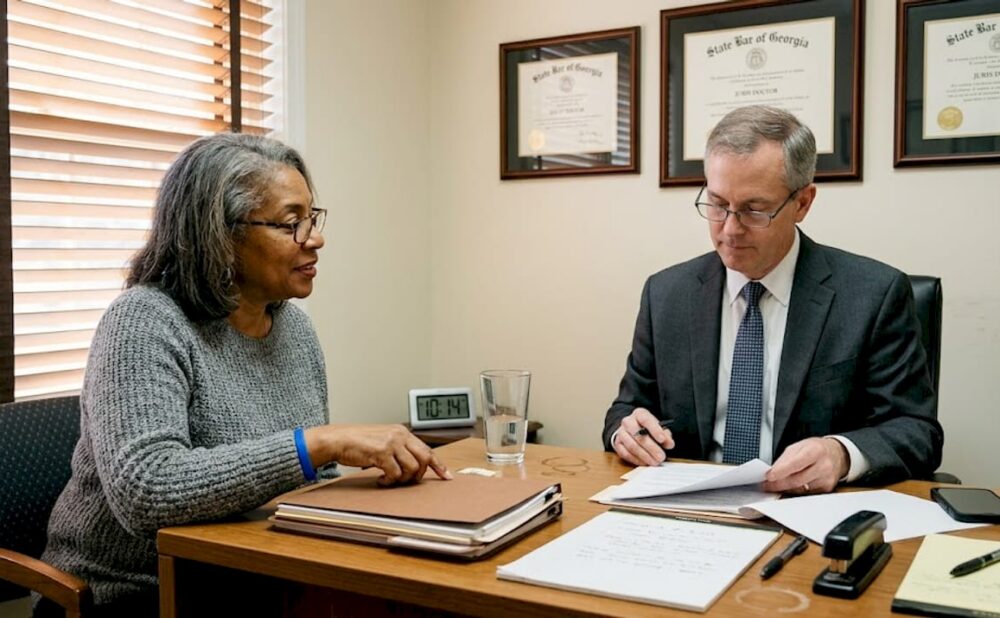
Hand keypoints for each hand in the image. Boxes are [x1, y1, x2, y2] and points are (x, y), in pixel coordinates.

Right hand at [304, 424, 451, 485]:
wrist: (339, 439)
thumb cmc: (359, 442)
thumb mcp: (384, 440)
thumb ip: (400, 448)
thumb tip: (414, 466)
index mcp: (402, 431)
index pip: (427, 449)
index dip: (439, 464)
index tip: (447, 476)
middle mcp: (400, 435)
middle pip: (424, 459)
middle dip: (419, 474)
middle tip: (408, 480)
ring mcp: (391, 443)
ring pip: (411, 468)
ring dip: (402, 479)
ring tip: (389, 479)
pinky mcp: (381, 453)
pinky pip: (395, 474)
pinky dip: (389, 481)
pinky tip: (380, 480)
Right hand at [612, 408, 674, 466]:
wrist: (632, 429)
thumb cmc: (648, 429)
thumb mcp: (659, 428)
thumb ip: (665, 435)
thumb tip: (669, 444)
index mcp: (639, 414)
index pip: (645, 419)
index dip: (655, 430)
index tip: (662, 440)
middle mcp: (628, 422)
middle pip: (638, 435)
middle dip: (651, 448)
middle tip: (661, 457)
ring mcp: (621, 433)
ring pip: (632, 446)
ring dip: (645, 456)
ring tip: (655, 462)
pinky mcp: (617, 444)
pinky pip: (626, 454)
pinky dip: (637, 460)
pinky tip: (646, 462)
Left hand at [762, 437, 848, 493]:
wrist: (837, 454)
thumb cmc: (815, 449)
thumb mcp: (798, 446)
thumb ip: (784, 459)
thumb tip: (772, 472)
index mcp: (815, 450)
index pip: (796, 463)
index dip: (781, 471)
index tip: (769, 476)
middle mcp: (823, 465)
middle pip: (797, 480)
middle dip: (779, 484)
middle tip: (766, 485)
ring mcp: (826, 479)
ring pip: (800, 489)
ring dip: (786, 488)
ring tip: (776, 484)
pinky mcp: (827, 489)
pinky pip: (806, 493)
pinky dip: (795, 491)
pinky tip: (791, 486)